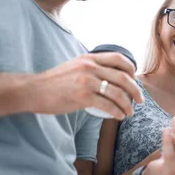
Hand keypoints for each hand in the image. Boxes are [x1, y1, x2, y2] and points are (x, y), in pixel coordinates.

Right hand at [23, 52, 143, 117]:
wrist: (34, 90)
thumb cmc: (55, 82)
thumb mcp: (75, 65)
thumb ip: (90, 67)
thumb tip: (108, 74)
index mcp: (90, 58)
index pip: (119, 58)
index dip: (131, 68)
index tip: (135, 79)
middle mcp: (90, 67)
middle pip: (123, 77)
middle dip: (135, 90)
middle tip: (140, 100)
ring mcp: (86, 81)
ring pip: (117, 92)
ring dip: (128, 104)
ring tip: (130, 112)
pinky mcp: (82, 96)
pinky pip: (107, 105)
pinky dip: (117, 112)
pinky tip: (120, 116)